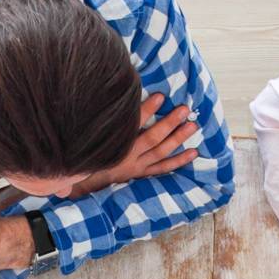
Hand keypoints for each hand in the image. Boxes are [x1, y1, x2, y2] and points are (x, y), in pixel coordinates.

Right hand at [72, 94, 198, 193]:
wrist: (84, 182)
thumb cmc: (89, 154)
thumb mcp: (91, 137)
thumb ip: (105, 120)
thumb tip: (114, 96)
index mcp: (114, 146)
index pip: (132, 125)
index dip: (146, 110)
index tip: (160, 96)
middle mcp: (127, 157)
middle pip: (152, 139)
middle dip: (169, 123)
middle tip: (184, 109)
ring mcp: (136, 167)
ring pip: (160, 152)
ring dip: (177, 139)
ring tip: (192, 126)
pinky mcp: (141, 174)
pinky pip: (163, 168)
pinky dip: (178, 161)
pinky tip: (193, 152)